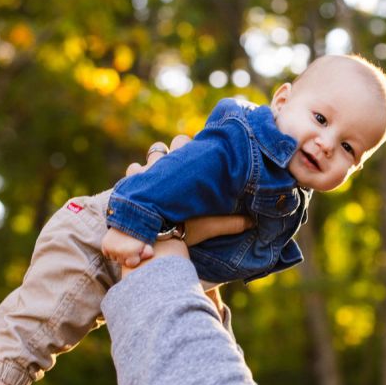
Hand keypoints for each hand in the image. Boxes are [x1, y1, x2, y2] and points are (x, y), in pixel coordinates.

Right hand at [102, 227, 153, 268]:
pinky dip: (110, 250)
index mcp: (130, 253)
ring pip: (114, 258)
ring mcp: (110, 248)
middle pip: (122, 262)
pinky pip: (107, 253)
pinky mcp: (104, 244)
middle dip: (126, 256)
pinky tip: (116, 244)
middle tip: (130, 246)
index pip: (131, 264)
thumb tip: (148, 256)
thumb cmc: (139, 231)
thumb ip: (148, 252)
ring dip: (118, 254)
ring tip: (123, 244)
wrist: (128, 218)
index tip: (136, 251)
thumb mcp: (146, 242)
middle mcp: (119, 252)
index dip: (135, 258)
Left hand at [125, 136, 254, 245]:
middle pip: (174, 144)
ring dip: (159, 160)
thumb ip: (231, 223)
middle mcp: (165, 164)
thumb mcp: (210, 226)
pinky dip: (138, 174)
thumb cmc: (183, 231)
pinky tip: (143, 182)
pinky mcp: (132, 184)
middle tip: (185, 162)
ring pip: (153, 153)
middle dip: (179, 150)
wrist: (154, 242)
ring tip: (164, 171)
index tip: (201, 154)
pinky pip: (133, 169)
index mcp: (185, 169)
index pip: (189, 142)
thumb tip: (253, 223)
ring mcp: (147, 173)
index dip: (196, 146)